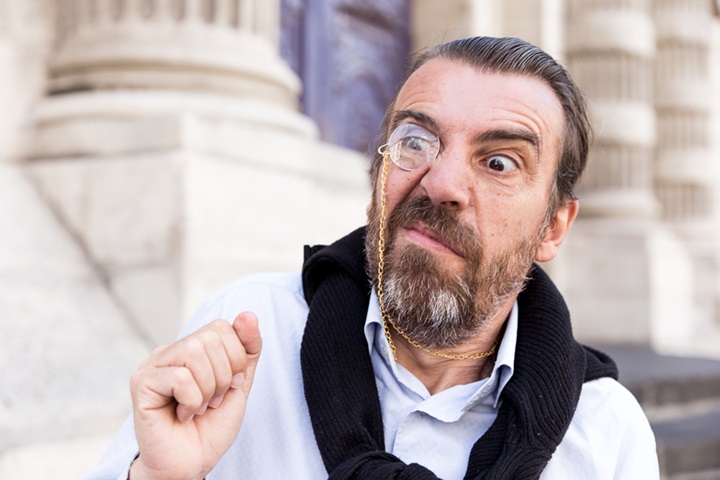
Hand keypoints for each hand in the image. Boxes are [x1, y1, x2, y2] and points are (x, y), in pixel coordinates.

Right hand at [128, 312, 261, 479]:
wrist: (191, 464)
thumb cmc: (211, 426)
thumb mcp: (240, 383)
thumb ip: (247, 349)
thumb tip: (248, 314)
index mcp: (192, 346)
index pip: (222, 327)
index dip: (236, 359)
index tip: (228, 386)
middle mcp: (170, 351)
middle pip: (210, 338)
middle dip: (222, 376)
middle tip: (211, 402)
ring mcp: (152, 365)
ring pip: (194, 353)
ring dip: (207, 389)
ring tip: (198, 408)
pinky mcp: (141, 383)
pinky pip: (180, 377)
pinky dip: (192, 401)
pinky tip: (183, 415)